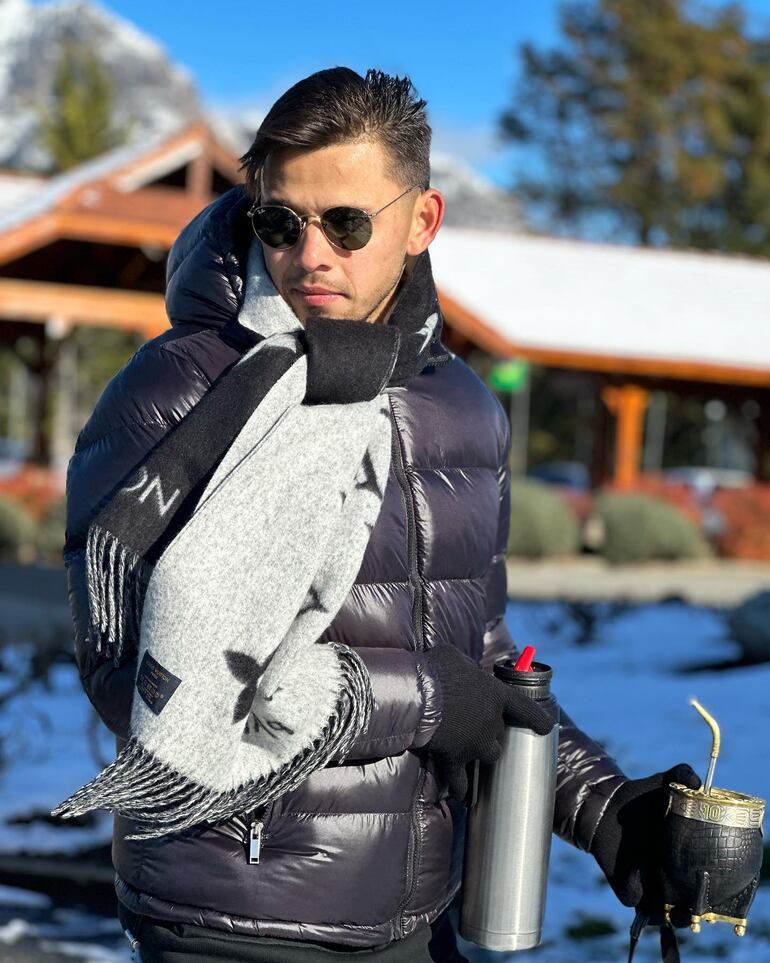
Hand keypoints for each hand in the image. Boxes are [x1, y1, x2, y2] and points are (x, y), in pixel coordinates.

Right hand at [422, 642, 553, 801]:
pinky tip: (461, 797)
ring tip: (471, 752)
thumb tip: (467, 672)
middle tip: (476, 726)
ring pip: (490, 755)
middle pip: (502, 733)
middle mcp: (492, 721)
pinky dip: (461, 789)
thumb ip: (469, 670)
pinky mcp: (456, 758)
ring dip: (482, 753)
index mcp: (496, 694)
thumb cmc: (437, 669)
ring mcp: (476, 743)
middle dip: (492, 731)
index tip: (546, 727)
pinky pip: (461, 780)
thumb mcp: (457, 659)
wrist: (417, 693)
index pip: (525, 708)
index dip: (537, 718)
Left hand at [589, 763, 700, 924]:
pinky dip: (637, 888)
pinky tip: (636, 869)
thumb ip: (681, 775)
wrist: (606, 803)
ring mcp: (647, 886)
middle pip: (687, 908)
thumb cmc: (639, 796)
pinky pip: (634, 898)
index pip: (702, 887)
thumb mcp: (663, 782)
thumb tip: (696, 781)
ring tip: (674, 904)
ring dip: (671, 913)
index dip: (709, 891)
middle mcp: (668, 878)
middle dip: (692, 908)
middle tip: (694, 899)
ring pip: (665, 914)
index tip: (711, 882)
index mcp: (683, 861)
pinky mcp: (626, 889)